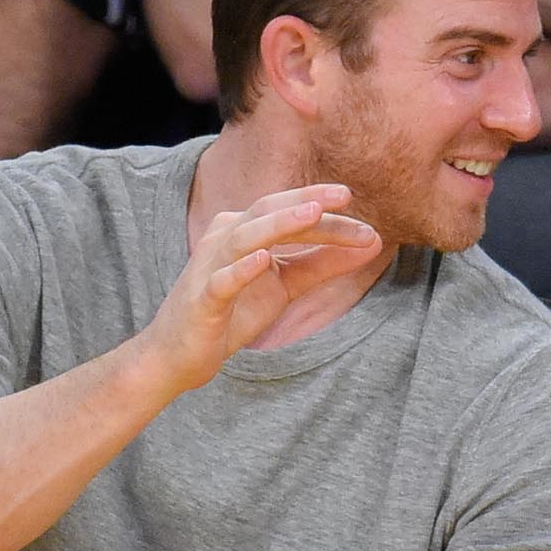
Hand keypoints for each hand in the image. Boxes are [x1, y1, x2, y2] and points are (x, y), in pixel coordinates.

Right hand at [146, 185, 384, 393]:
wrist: (180, 356)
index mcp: (244, 230)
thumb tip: (370, 243)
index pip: (289, 214)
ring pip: (245, 236)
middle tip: (345, 195)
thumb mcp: (284, 287)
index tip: (368, 226)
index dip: (328, 218)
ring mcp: (210, 267)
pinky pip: (222, 281)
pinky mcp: (202, 300)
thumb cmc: (232, 314)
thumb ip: (321, 265)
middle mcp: (224, 239)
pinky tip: (263, 261)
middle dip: (306, 201)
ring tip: (312, 213)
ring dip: (279, 224)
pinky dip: (241, 269)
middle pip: (267, 211)